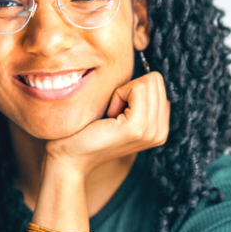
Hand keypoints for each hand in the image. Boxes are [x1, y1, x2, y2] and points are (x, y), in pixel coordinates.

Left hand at [44, 72, 169, 178]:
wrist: (69, 156)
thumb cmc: (88, 131)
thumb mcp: (121, 112)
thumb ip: (139, 98)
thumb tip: (147, 75)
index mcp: (160, 128)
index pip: (159, 85)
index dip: (134, 89)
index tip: (116, 109)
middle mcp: (161, 132)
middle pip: (156, 81)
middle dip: (130, 88)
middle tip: (112, 111)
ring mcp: (151, 131)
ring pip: (149, 82)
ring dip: (124, 91)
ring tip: (111, 114)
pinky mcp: (137, 127)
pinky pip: (138, 88)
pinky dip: (119, 94)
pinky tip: (109, 114)